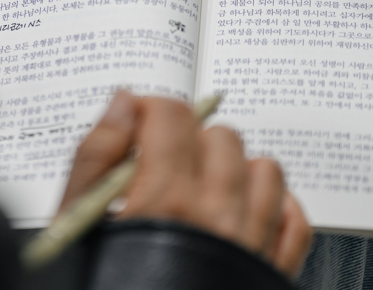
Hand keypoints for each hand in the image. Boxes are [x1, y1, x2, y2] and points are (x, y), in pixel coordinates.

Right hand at [60, 91, 311, 277]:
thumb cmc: (100, 285)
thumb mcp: (76, 223)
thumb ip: (96, 155)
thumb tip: (123, 101)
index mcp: (163, 201)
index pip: (172, 116)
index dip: (150, 109)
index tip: (138, 125)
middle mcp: (216, 218)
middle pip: (220, 136)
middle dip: (188, 139)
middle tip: (162, 164)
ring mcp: (251, 247)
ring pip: (265, 169)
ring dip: (234, 168)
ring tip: (203, 188)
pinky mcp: (273, 274)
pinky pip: (296, 220)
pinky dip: (276, 207)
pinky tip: (245, 212)